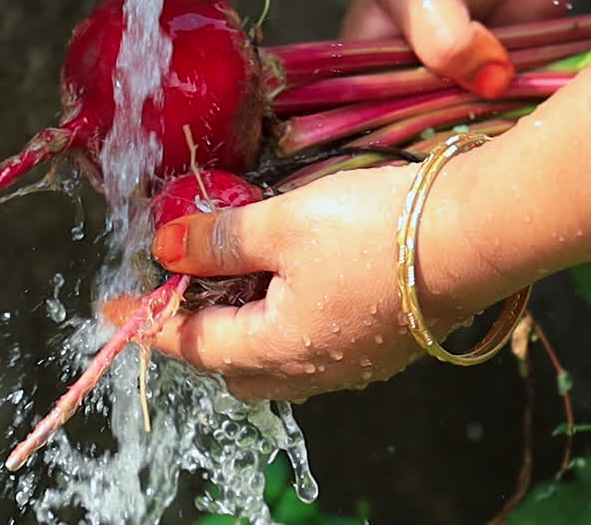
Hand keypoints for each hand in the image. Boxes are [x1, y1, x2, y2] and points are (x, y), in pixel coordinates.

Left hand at [148, 166, 500, 401]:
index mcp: (279, 347)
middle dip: (198, 336)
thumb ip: (220, 239)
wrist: (479, 234)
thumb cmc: (377, 228)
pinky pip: (316, 348)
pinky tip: (293, 284)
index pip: (193, 345)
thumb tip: (165, 247)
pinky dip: (285, 323)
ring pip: (278, 360)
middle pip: (235, 366)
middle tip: (180, 291)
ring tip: (234, 280)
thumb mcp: (284, 222)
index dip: (149, 325)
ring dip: (244, 328)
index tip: (111, 310)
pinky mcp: (386, 344)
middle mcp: (316, 369)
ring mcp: (356, 362)